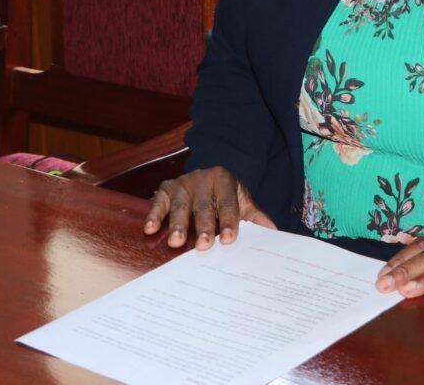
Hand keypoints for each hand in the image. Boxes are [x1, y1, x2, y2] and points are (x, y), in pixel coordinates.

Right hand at [143, 166, 275, 249]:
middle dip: (204, 226)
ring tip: (175, 242)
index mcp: (225, 181)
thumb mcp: (242, 202)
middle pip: (204, 206)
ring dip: (177, 224)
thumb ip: (255, 217)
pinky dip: (153, 215)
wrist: (209, 177)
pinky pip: (158, 202)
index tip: (229, 240)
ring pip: (180, 205)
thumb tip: (273, 232)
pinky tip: (150, 229)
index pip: (228, 203)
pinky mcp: (166, 188)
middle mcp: (203, 179)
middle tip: (204, 246)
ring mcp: (183, 184)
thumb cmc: (226, 196)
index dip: (229, 221)